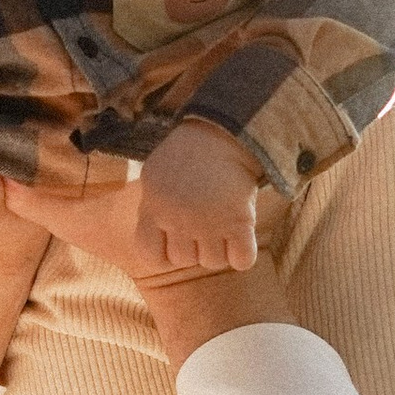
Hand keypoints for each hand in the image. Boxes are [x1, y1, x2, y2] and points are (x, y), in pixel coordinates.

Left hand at [134, 122, 262, 274]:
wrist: (226, 132)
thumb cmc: (189, 153)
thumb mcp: (155, 175)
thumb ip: (151, 207)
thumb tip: (150, 236)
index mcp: (154, 207)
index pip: (150, 255)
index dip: (164, 253)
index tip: (176, 241)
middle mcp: (178, 219)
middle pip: (185, 260)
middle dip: (195, 248)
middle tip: (206, 225)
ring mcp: (209, 222)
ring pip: (213, 262)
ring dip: (221, 250)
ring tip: (224, 225)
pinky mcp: (240, 222)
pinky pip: (242, 260)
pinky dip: (244, 254)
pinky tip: (242, 236)